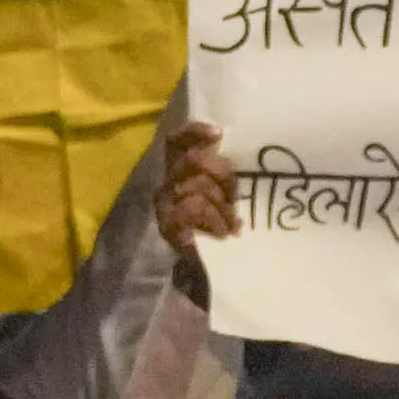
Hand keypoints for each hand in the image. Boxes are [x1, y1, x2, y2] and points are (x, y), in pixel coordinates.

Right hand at [155, 120, 241, 258]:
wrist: (208, 266)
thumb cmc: (219, 224)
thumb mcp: (224, 193)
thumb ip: (222, 172)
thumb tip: (231, 152)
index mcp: (179, 170)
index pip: (177, 141)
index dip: (193, 132)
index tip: (217, 135)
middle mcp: (167, 182)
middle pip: (193, 160)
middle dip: (223, 176)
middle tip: (234, 200)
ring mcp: (165, 204)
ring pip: (197, 185)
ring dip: (222, 207)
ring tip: (231, 225)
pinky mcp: (168, 225)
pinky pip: (193, 207)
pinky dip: (214, 219)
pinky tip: (222, 233)